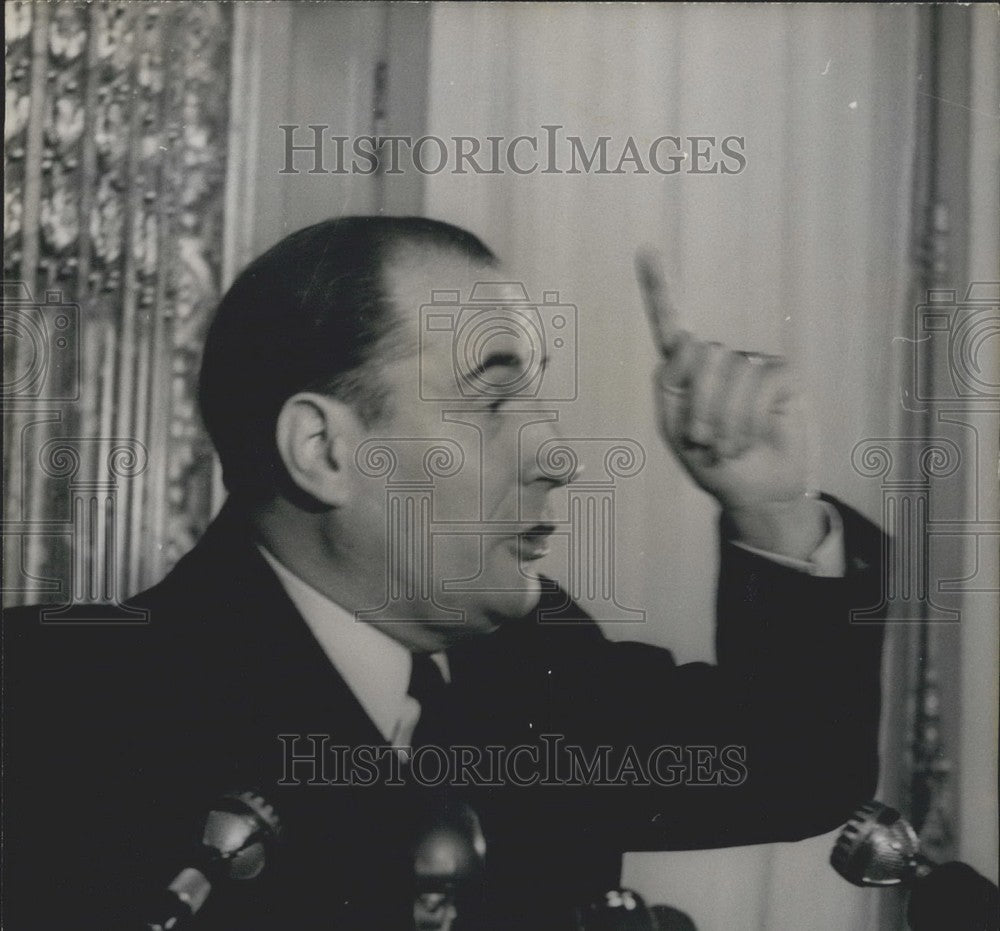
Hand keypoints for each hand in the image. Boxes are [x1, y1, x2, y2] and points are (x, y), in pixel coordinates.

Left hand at [636, 250, 826, 556]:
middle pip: (706, 354)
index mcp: (683, 370)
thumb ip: (673, 385)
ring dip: (727, 421)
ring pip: (735, 371)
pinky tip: (752, 438)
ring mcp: (753, 363)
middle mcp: (719, 359)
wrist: (752, 491)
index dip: (658, 288)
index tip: (646, 249)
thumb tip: (694, 339)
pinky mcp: (783, 376)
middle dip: (702, 406)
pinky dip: (751, 418)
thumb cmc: (711, 461)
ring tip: (729, 446)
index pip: (669, 323)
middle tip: (704, 441)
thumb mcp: (677, 430)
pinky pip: (764, 383)